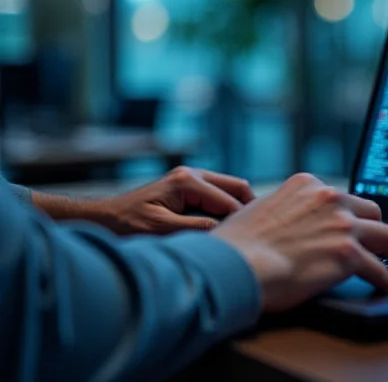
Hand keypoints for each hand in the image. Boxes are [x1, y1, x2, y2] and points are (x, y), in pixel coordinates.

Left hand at [94, 167, 254, 234]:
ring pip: (230, 188)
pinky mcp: (188, 185)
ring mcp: (190, 177)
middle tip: (258, 231)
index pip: (229, 200)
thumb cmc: (127, 225)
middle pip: (236, 186)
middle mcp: (192, 173)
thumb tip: (226, 231)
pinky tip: (228, 226)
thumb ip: (195, 228)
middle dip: (248, 208)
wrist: (103, 219)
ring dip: (237, 207)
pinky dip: (226, 207)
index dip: (242, 220)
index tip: (255, 239)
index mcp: (187, 181)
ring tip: (245, 230)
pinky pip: (217, 193)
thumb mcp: (162, 230)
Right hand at [212, 173, 387, 311]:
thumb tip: (290, 221)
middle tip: (384, 243)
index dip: (353, 215)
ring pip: (385, 235)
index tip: (358, 224)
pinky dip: (387, 278)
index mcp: (309, 186)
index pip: (343, 198)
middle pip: (370, 212)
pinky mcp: (347, 254)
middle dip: (377, 228)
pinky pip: (378, 268)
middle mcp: (330, 199)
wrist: (235, 265)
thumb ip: (285, 210)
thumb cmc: (238, 244)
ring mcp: (342, 225)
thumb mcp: (261, 208)